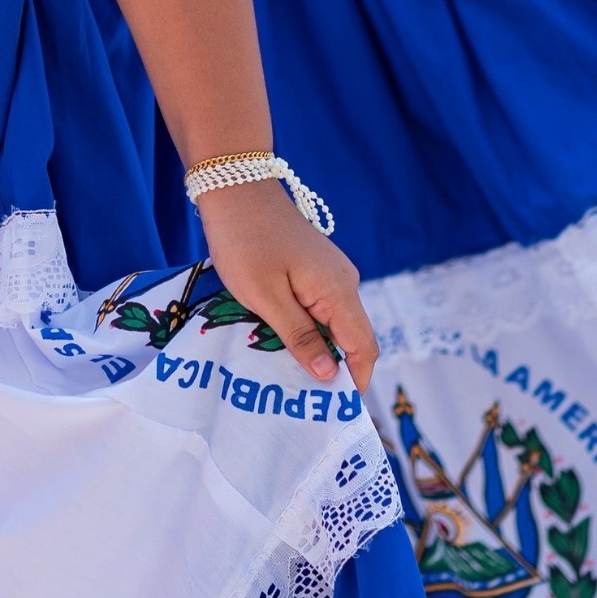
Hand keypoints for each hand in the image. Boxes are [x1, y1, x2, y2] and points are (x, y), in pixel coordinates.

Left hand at [198, 181, 377, 391]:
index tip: (332, 411)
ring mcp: (329, 273)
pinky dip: (306, 328)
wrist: (234, 186)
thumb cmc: (245, 241)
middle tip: (302, 400)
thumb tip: (330, 375)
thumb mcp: (265, 296)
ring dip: (316, 349)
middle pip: (351, 339)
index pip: (363, 348)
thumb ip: (299, 335)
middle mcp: (343, 282)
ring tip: (286, 376)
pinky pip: (319, 308)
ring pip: (333, 324)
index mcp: (338, 291)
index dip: (353, 382)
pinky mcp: (313, 267)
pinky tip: (280, 341)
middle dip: (332, 370)